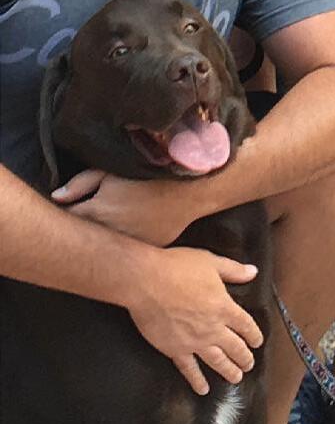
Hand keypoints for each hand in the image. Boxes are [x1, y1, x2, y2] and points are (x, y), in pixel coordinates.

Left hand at [53, 169, 206, 246]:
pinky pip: (128, 250)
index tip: (67, 210)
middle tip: (85, 220)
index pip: (68, 219)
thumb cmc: (148, 176)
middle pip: (85, 236)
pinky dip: (125, 242)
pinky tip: (130, 232)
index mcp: (96, 213)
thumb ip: (80, 184)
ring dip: (103, 238)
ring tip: (111, 224)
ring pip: (105, 245)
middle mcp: (107, 235)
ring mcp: (127, 246)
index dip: (65, 213)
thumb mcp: (110, 172)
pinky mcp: (144, 251)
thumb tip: (56, 198)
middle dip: (81, 229)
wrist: (188, 191)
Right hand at [126, 246, 262, 394]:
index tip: (257, 342)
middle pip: (235, 347)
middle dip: (244, 358)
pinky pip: (189, 369)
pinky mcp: (175, 350)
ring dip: (228, 371)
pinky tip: (203, 389)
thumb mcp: (210, 262)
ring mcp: (194, 342)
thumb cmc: (177, 268)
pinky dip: (197, 380)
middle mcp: (213, 328)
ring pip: (217, 361)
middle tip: (249, 365)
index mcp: (224, 307)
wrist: (146, 282)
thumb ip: (233, 270)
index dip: (254, 335)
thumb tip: (252, 272)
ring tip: (236, 379)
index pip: (246, 325)